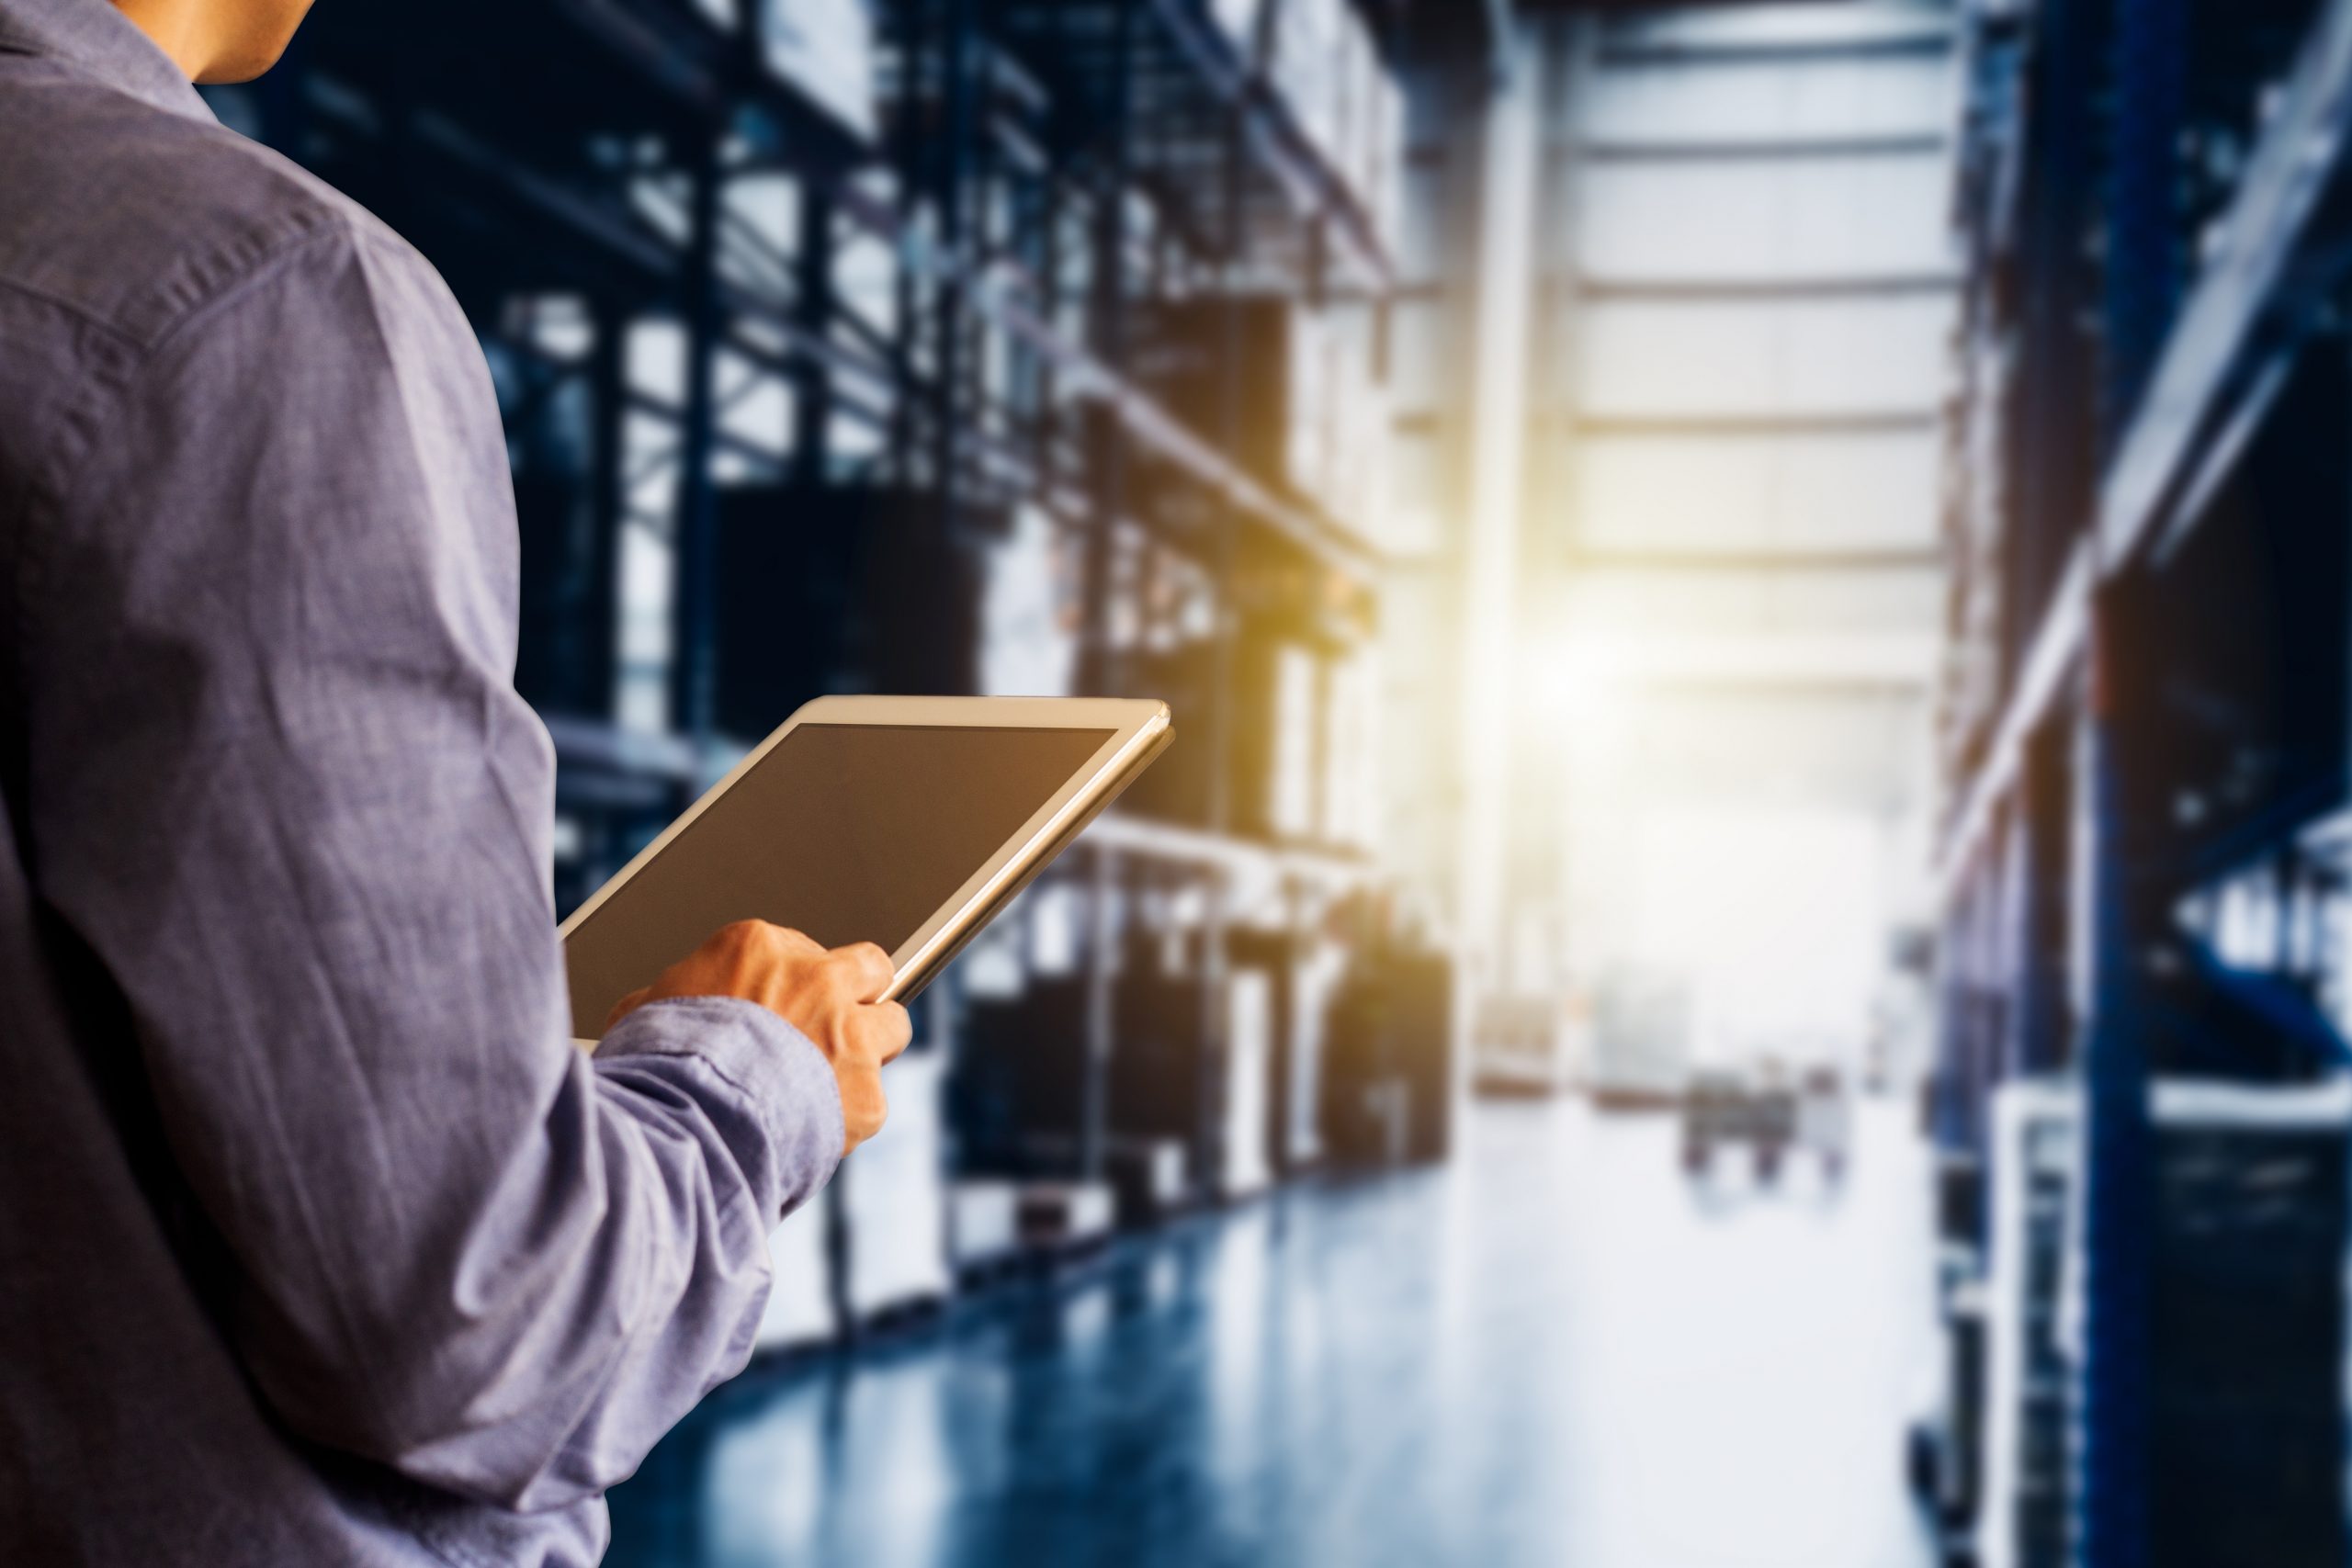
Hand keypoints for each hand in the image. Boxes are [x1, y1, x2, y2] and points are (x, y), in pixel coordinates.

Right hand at [606, 921, 911, 1155]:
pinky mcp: (866, 1095)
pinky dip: (847, 1119)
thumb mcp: (642, 1015)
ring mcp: (849, 1035)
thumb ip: (665, 1000)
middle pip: (869, 966)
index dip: (792, 982)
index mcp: (758, 948)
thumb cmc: (653, 1068)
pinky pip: (872, 1102)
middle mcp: (816, 980)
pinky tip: (813, 1129)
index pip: (799, 947)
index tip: (782, 1005)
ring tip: (836, 1079)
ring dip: (872, 1049)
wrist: (683, 1124)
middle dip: (858, 993)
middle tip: (836, 1024)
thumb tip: (649, 1007)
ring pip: (892, 1025)